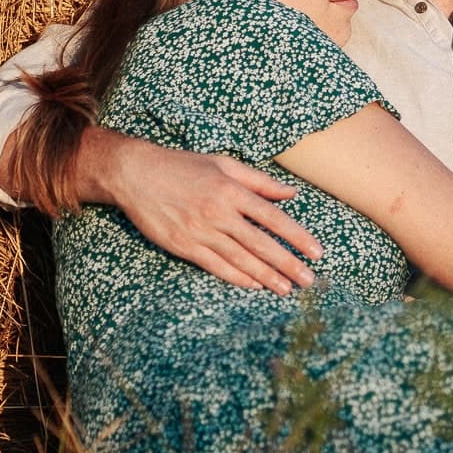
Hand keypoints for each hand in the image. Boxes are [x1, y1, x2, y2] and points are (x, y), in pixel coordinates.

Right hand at [81, 128, 322, 292]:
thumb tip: (291, 194)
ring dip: (266, 276)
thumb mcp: (224, 164)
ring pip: (241, 259)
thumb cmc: (182, 166)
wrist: (135, 174)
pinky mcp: (183, 245)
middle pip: (261, 244)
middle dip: (288, 264)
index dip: (297, 237)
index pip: (273, 218)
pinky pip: (215, 265)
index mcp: (231, 190)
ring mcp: (200, 231)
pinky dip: (236, 277)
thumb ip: (260, 181)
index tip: (317, 252)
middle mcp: (219, 213)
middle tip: (308, 280)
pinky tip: (254, 285)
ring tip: (286, 289)